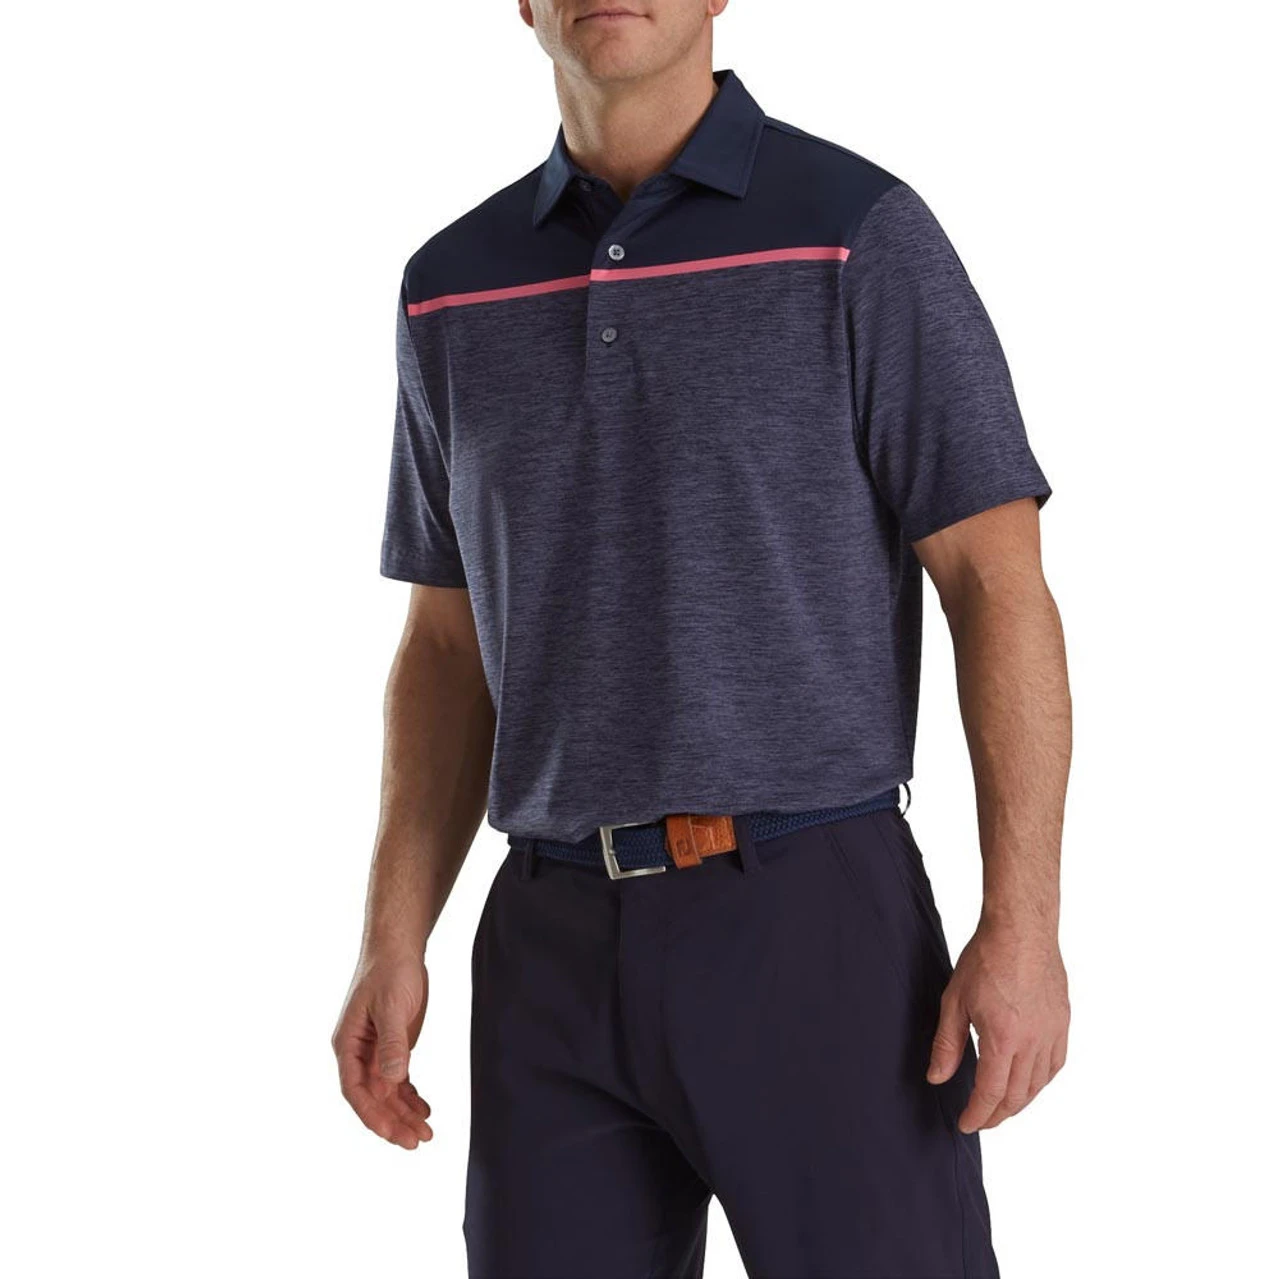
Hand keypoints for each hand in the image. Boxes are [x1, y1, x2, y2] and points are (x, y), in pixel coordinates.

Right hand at [332, 952, 432, 1149]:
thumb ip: (392, 1044)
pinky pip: (398, 1081)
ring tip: (426, 1134)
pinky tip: (424, 1110)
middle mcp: (358, 1053)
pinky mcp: (392, 1047)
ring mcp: (375, 1052)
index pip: (354, 1090)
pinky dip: (410, 1097)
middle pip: (372, 1098)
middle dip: (392, 1122)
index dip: (372, 1115)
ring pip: (387, 1093)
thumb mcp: (392, 1006)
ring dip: (403, 1114)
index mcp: (347, 1044)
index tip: (393, 1134)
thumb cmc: (389, 971)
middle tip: (417, 1141)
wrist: (398, 949)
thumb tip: (392, 1082)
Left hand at [927, 916, 1069, 1131]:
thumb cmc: (986, 959)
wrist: (1021, 930)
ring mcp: (1052, 1033)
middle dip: (997, 1114)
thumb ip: (947, 1044)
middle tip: (981, 1120)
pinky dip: (1040, 1081)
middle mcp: (1033, 1042)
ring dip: (1019, 1102)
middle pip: (1016, 1095)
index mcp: (1003, 1039)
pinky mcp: (1062, 1022)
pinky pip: (1055, 1065)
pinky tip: (1029, 1083)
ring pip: (1038, 1084)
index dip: (978, 1115)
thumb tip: (937, 1078)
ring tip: (1001, 1107)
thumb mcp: (954, 1001)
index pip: (991, 1093)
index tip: (966, 1124)